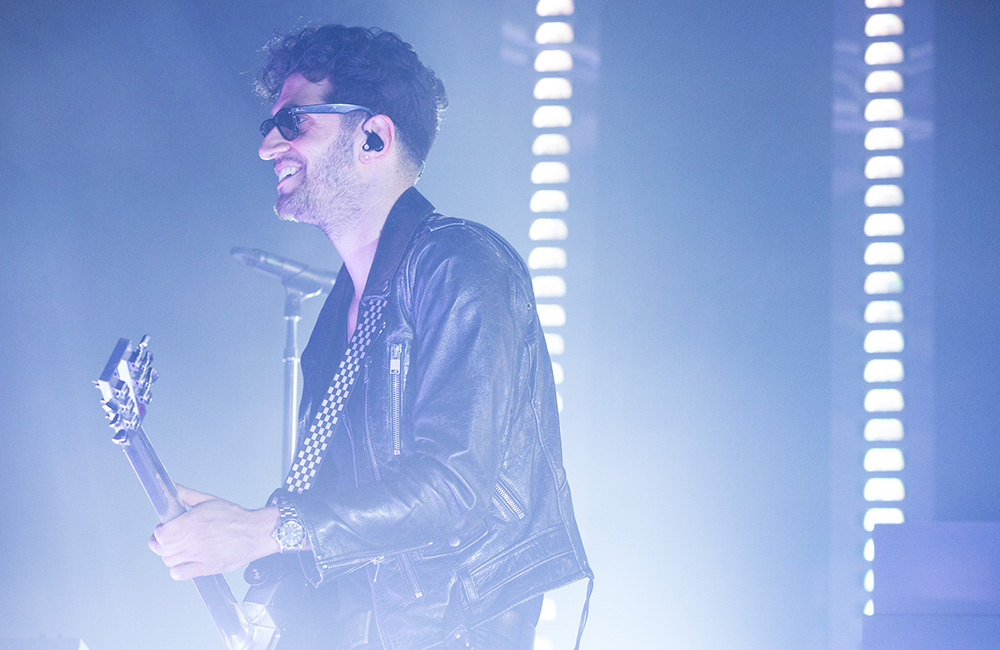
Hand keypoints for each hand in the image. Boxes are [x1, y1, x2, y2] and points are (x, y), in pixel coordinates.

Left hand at [148, 484, 279, 579]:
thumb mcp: (209, 500)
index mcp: (193, 521)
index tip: (163, 529)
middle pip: (162, 549)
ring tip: (180, 550)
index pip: (161, 534)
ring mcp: (200, 555)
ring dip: (171, 556)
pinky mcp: (207, 567)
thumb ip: (186, 494)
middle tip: (170, 540)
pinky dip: (178, 570)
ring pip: (169, 561)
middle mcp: (195, 539)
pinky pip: (180, 574)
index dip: (159, 532)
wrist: (256, 532)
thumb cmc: (235, 517)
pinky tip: (185, 562)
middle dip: (162, 544)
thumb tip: (169, 486)